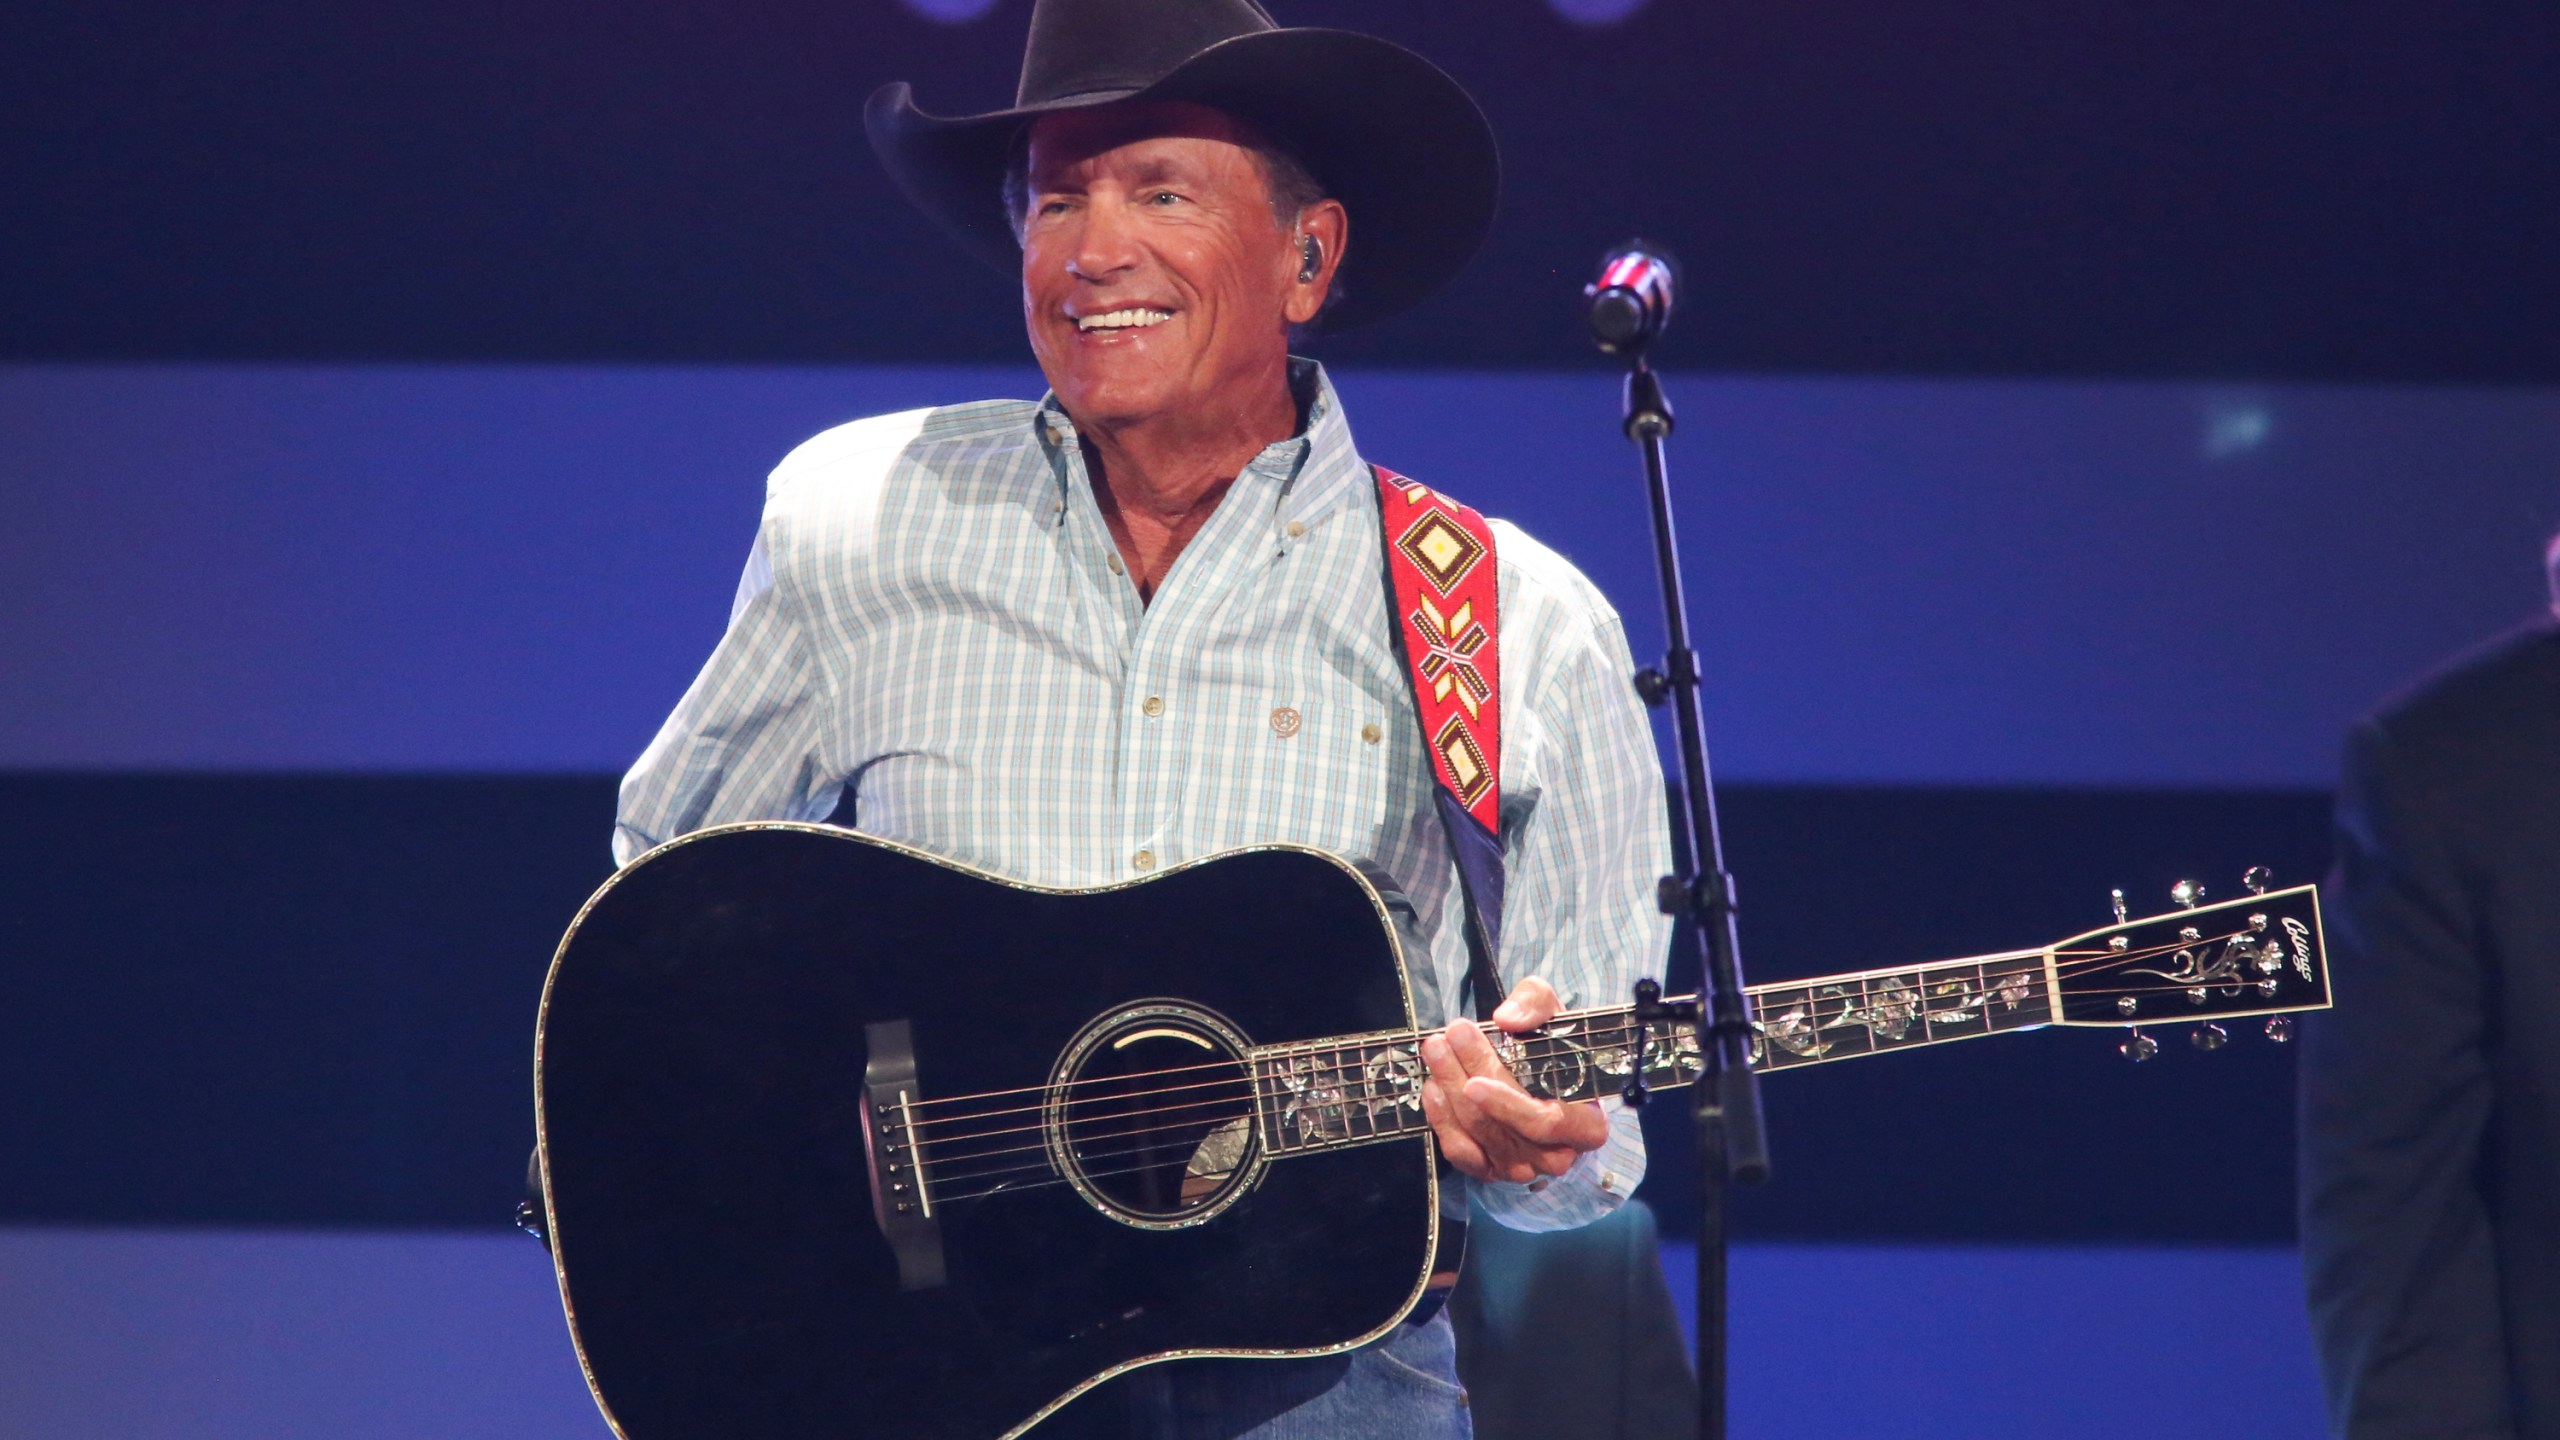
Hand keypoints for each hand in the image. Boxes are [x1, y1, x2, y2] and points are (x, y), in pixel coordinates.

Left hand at [1418, 976, 1608, 1184]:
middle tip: (1449, 1038)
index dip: (1509, 1106)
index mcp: (1585, 1125)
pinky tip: (1434, 1088)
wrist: (1541, 1077)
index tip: (1476, 1081)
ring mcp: (1522, 1167)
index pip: (1547, 1123)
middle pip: (1503, 1125)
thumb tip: (1508, 1018)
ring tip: (1436, 1051)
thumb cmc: (1555, 1052)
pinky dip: (1442, 1119)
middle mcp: (1555, 1154)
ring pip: (1478, 1134)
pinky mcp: (1491, 1170)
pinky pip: (1461, 1152)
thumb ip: (1538, 1005)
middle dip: (1468, 1076)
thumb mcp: (1555, 1017)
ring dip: (1451, 1088)